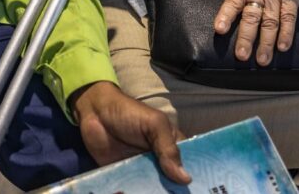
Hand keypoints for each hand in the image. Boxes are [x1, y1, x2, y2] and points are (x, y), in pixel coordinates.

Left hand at [70, 82, 190, 184]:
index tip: (204, 190)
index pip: (190, 165)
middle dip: (176, 191)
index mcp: (171, 146)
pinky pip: (133, 189)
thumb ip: (168, 148)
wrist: (94, 112)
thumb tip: (185, 178)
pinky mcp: (125, 177)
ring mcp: (143, 170)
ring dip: (156, 193)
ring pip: (154, 188)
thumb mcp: (154, 125)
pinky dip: (135, 193)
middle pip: (173, 182)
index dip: (197, 178)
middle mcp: (160, 161)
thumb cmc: (128, 113)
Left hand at [199, 0, 298, 64]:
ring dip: (267, 42)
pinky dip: (287, 33)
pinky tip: (283, 47)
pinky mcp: (291, 1)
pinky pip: (289, 18)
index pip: (232, 2)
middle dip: (246, 37)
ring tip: (262, 60)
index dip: (226, 15)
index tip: (219, 30)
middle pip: (252, 17)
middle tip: (241, 55)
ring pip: (270, 22)